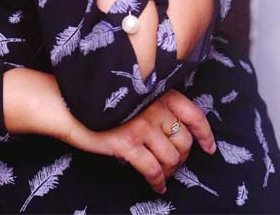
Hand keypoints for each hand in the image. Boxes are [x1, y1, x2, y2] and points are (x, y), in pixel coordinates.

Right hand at [66, 89, 215, 193]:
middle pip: (184, 141)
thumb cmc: (103, 100)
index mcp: (158, 92)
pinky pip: (153, 170)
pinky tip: (157, 187)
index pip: (193, 114)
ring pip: (171, 158)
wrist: (70, 105)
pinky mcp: (127, 144)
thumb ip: (155, 104)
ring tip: (164, 175)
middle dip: (183, 157)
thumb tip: (175, 129)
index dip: (205, 135)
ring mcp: (141, 126)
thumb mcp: (135, 94)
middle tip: (174, 164)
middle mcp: (154, 108)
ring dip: (171, 171)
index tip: (209, 149)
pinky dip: (158, 182)